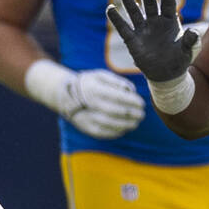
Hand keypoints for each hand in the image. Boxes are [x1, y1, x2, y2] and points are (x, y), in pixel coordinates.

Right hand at [24, 58, 145, 138]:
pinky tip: (126, 127)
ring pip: (112, 124)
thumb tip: (132, 91)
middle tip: (142, 114)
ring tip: (137, 122)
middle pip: (116, 111)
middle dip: (132, 113)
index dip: (132, 101)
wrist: (65, 96)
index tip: (142, 103)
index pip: (117, 97)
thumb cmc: (89, 84)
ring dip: (127, 124)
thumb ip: (117, 81)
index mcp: (94, 89)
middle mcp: (90, 104)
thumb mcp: (100, 75)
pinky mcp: (88, 129)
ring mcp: (88, 118)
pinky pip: (106, 132)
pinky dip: (118, 131)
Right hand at [107, 0, 199, 82]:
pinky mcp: (133, 40)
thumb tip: (194, 31)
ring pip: (134, 11)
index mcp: (170, 21)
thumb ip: (191, 41)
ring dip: (128, 0)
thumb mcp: (188, 51)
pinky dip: (116, 18)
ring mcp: (143, 29)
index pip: (168, 3)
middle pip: (149, 2)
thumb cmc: (180, 60)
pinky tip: (111, 8)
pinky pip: (123, 27)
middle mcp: (155, 22)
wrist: (167, 75)